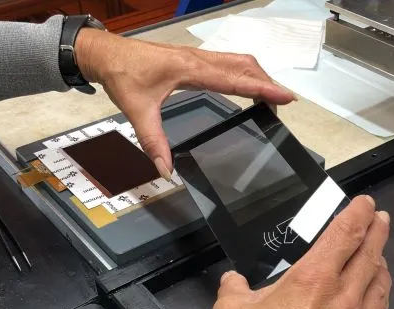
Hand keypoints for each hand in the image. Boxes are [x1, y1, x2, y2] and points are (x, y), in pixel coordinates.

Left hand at [74, 29, 294, 178]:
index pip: (235, 80)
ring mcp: (198, 57)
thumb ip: (153, 142)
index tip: (285, 96)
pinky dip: (245, 73)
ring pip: (239, 61)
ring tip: (269, 97)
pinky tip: (245, 85)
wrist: (107, 53)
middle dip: (267, 83)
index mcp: (191, 71)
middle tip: (281, 105)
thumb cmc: (123, 75)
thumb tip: (166, 170)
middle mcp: (200, 60)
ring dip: (257, 76)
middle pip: (245, 66)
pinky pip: (228, 62)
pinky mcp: (194, 59)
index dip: (263, 88)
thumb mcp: (138, 111)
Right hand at [213, 195, 393, 308]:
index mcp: (314, 279)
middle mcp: (343, 299)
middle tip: (381, 220)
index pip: (345, 233)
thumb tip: (232, 280)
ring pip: (382, 289)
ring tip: (380, 259)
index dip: (359, 212)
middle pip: (370, 254)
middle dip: (378, 231)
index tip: (366, 203)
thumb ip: (232, 287)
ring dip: (382, 269)